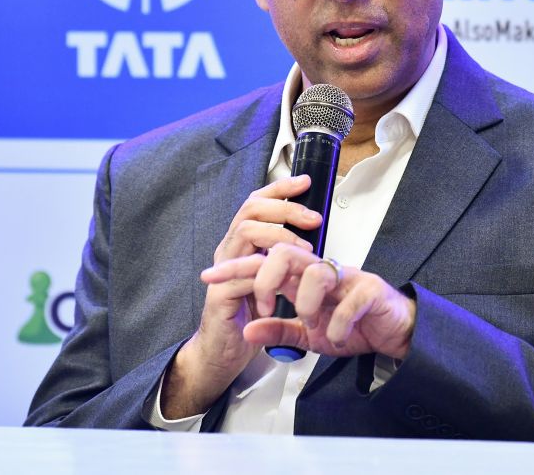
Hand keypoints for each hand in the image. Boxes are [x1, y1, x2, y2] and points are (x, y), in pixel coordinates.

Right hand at [162, 176, 320, 417]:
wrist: (223, 352)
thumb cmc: (249, 315)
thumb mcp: (272, 279)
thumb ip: (284, 256)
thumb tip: (312, 234)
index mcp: (242, 244)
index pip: (256, 203)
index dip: (279, 189)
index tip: (305, 182)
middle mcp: (229, 250)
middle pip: (251, 210)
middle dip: (285, 208)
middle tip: (313, 218)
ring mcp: (222, 269)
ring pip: (246, 232)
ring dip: (279, 236)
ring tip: (304, 248)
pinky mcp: (220, 293)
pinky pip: (242, 271)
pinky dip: (268, 272)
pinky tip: (288, 277)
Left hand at [201, 243, 416, 359]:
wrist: (396, 334)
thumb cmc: (356, 326)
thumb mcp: (309, 336)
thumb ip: (279, 331)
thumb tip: (249, 330)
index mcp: (303, 279)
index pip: (265, 263)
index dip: (237, 268)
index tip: (211, 277)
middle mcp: (322, 272)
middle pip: (285, 254)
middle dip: (266, 280)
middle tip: (265, 308)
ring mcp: (347, 278)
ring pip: (315, 271)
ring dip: (305, 304)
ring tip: (311, 324)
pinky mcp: (370, 290)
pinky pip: (348, 299)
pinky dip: (337, 323)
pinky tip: (336, 336)